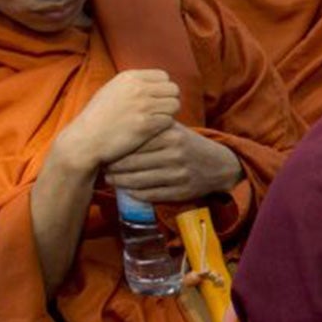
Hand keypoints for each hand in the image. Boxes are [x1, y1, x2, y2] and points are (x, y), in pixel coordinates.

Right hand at [53, 70, 180, 174]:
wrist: (85, 140)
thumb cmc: (98, 117)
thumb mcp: (112, 91)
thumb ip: (133, 84)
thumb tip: (156, 82)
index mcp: (129, 77)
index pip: (164, 76)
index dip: (162, 89)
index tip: (156, 100)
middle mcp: (138, 88)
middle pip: (173, 89)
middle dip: (168, 100)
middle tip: (159, 112)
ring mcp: (143, 105)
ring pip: (174, 104)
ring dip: (168, 114)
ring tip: (155, 121)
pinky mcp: (147, 124)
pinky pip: (169, 120)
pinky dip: (163, 127)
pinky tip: (151, 131)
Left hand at [102, 122, 243, 202]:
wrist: (219, 165)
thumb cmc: (188, 144)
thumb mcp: (174, 129)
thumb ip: (151, 127)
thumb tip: (116, 130)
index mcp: (171, 134)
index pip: (134, 143)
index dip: (116, 149)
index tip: (104, 151)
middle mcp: (175, 154)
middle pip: (133, 163)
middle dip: (113, 167)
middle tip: (102, 166)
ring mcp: (178, 174)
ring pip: (139, 181)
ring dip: (120, 182)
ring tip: (109, 178)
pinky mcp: (180, 191)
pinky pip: (150, 194)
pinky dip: (134, 193)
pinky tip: (126, 189)